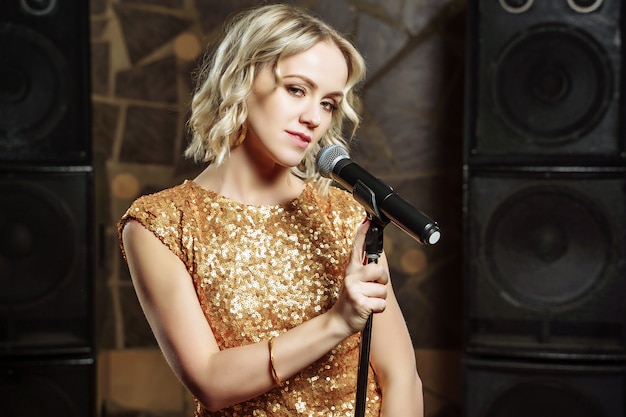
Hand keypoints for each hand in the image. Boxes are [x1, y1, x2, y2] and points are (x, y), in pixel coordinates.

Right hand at [330, 218, 388, 334]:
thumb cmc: (351, 299)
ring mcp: (354, 289)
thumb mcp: (354, 281)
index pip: (357, 248)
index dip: (362, 234)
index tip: (367, 221)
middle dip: (382, 280)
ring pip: (382, 290)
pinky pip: (381, 303)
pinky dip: (378, 309)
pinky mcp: (360, 303)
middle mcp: (351, 276)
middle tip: (374, 288)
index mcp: (351, 269)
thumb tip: (378, 259)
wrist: (340, 320)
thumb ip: (364, 270)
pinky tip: (368, 309)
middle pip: (378, 269)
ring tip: (368, 300)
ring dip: (379, 298)